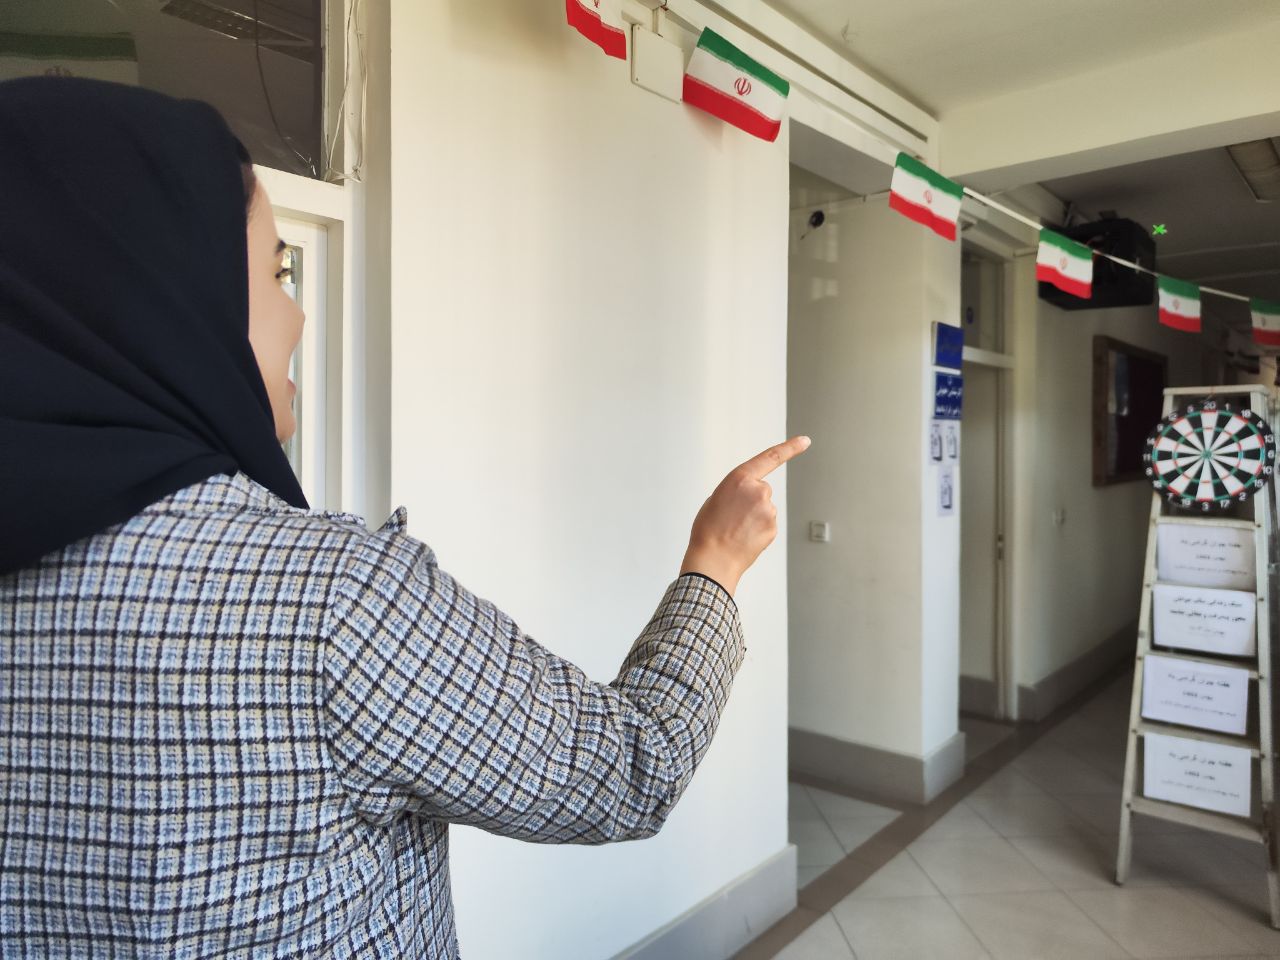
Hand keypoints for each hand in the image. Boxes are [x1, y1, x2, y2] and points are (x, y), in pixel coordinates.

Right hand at [679, 436, 812, 596]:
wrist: (713, 559)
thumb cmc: (708, 530)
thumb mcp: (715, 499)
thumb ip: (735, 491)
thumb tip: (747, 498)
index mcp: (739, 478)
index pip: (770, 458)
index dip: (790, 448)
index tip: (805, 441)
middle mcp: (758, 490)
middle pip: (761, 490)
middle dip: (750, 501)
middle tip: (732, 516)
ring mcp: (768, 509)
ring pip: (764, 509)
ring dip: (753, 517)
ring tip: (735, 529)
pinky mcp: (773, 527)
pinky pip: (767, 524)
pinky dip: (758, 530)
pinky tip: (744, 537)